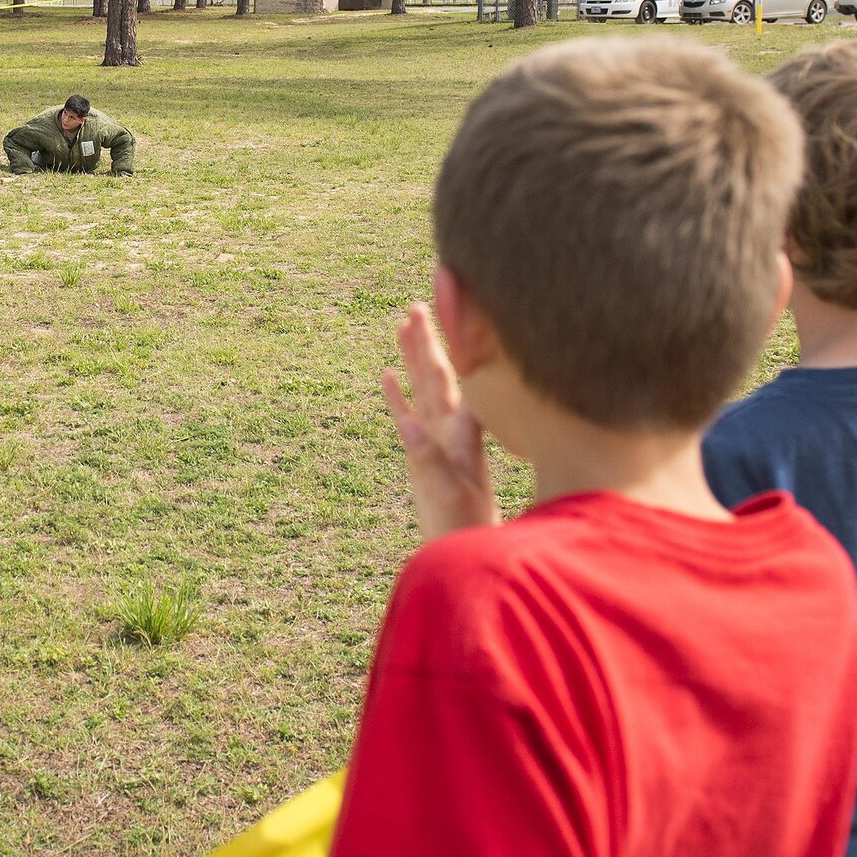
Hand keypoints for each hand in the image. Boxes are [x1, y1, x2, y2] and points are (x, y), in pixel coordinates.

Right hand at [382, 302, 497, 541]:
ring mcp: (439, 440)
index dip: (449, 344)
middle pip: (438, 374)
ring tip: (404, 325)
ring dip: (414, 358)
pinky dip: (398, 396)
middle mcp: (453, 429)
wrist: (468, 551)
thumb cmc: (466, 525)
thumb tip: (408, 424)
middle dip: (428, 340)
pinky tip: (387, 375)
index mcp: (463, 431)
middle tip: (416, 305)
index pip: (457, 377)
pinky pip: (407, 417)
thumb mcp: (447, 492)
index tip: (441, 310)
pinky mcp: (424, 456)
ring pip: (423, 389)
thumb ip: (428, 458)